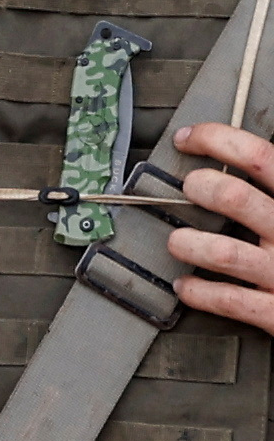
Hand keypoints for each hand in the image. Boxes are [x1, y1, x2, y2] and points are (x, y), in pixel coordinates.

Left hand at [172, 119, 273, 340]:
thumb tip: (247, 152)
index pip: (262, 157)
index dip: (218, 140)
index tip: (187, 139)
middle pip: (238, 199)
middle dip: (203, 188)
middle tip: (189, 187)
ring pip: (225, 253)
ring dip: (191, 244)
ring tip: (178, 241)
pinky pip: (230, 301)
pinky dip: (199, 292)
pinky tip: (185, 284)